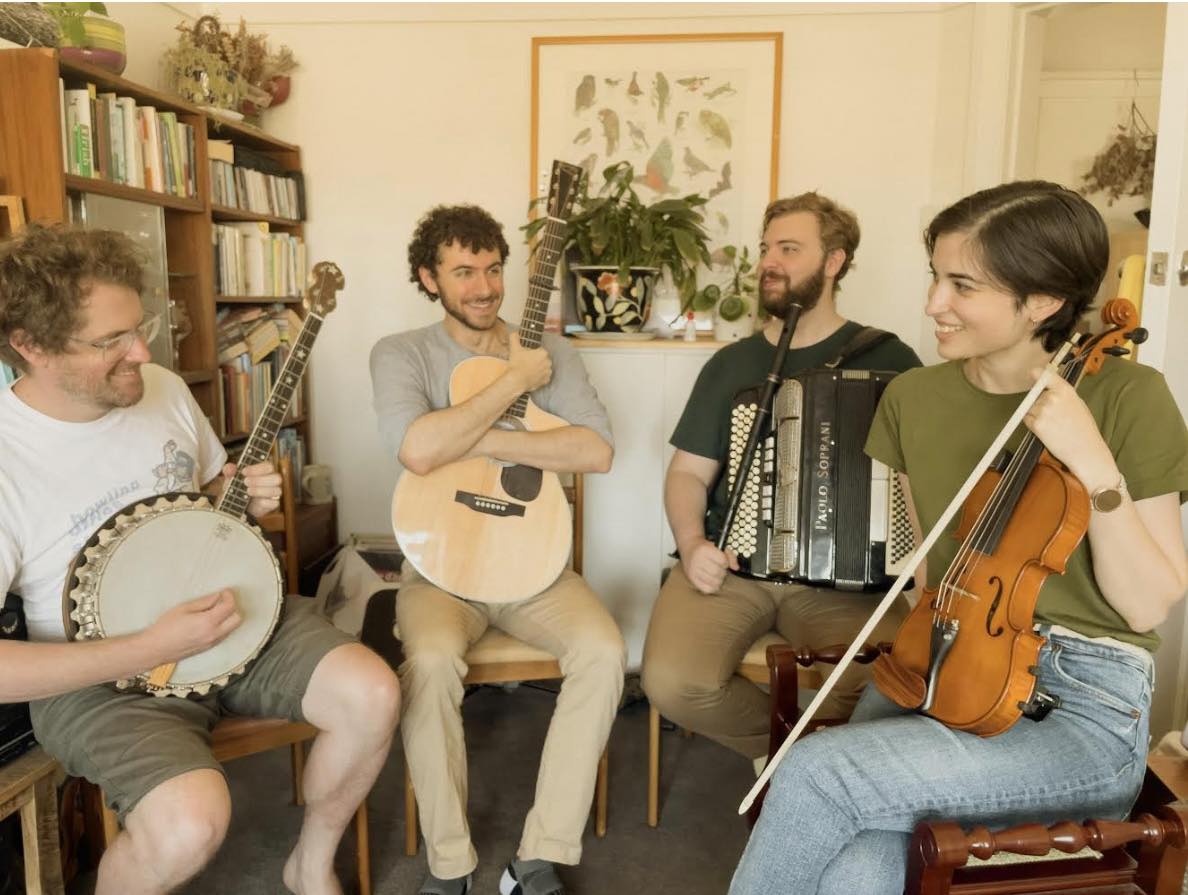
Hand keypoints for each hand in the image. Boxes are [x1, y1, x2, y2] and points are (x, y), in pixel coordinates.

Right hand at [143, 589, 240, 662]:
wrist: (155, 648)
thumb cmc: (166, 627)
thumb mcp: (184, 608)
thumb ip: (204, 602)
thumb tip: (217, 596)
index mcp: (208, 622)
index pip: (230, 607)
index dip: (229, 597)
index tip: (224, 592)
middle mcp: (213, 634)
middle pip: (237, 619)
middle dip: (232, 608)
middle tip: (222, 601)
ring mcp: (212, 643)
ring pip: (232, 628)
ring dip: (228, 618)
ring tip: (213, 611)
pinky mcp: (208, 648)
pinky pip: (223, 635)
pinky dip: (222, 627)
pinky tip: (209, 622)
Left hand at [223, 461, 282, 516]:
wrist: (238, 502)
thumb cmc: (239, 485)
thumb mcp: (232, 477)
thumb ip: (230, 470)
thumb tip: (230, 468)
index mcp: (266, 470)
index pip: (269, 466)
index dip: (257, 469)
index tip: (244, 472)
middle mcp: (273, 480)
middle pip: (277, 478)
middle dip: (260, 480)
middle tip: (245, 482)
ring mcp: (274, 493)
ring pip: (277, 490)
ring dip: (261, 491)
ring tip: (248, 491)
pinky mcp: (273, 504)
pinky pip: (274, 503)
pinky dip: (265, 502)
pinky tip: (255, 502)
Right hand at [507, 332, 551, 392]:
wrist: (517, 381)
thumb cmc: (517, 364)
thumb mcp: (514, 348)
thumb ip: (514, 337)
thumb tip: (515, 333)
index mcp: (543, 353)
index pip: (539, 350)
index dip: (532, 352)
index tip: (526, 355)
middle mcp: (548, 362)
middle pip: (542, 358)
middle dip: (536, 360)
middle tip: (526, 362)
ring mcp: (548, 372)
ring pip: (544, 367)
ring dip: (539, 368)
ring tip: (529, 370)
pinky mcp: (546, 380)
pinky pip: (544, 377)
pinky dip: (540, 376)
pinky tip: (532, 376)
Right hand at [680, 538, 739, 593]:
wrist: (689, 547)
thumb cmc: (705, 548)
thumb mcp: (719, 546)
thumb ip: (730, 556)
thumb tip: (736, 567)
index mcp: (704, 549)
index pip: (722, 560)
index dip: (726, 563)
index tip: (723, 562)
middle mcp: (697, 560)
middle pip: (717, 572)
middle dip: (722, 572)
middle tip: (720, 569)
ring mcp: (693, 570)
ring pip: (713, 582)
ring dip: (719, 580)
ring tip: (716, 575)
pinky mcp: (691, 579)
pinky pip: (706, 589)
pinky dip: (713, 587)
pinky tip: (712, 582)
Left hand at [1023, 368, 1117, 491]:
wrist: (1086, 450)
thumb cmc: (1083, 428)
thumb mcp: (1077, 403)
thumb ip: (1061, 394)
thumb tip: (1046, 385)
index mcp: (1065, 390)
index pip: (1045, 375)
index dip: (1037, 374)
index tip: (1032, 373)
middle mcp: (1052, 397)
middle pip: (1034, 396)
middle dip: (1039, 405)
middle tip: (1056, 418)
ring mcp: (1043, 410)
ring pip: (1029, 409)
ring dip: (1036, 416)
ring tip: (1054, 426)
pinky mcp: (1036, 424)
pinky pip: (1026, 420)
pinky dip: (1032, 425)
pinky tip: (1047, 431)